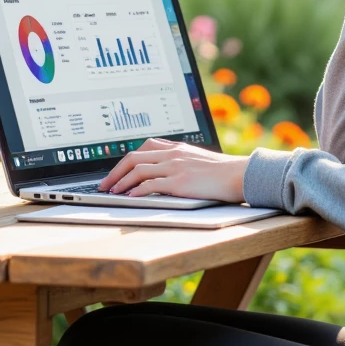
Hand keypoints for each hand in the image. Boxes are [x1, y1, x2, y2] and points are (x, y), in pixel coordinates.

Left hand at [99, 138, 249, 202]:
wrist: (239, 174)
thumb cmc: (221, 171)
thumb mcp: (197, 159)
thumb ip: (180, 161)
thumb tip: (164, 171)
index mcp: (176, 147)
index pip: (143, 148)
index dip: (125, 160)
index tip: (116, 171)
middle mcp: (172, 154)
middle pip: (133, 157)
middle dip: (115, 172)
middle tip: (105, 184)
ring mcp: (175, 166)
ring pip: (138, 170)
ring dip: (121, 182)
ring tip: (112, 193)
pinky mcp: (179, 181)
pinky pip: (150, 184)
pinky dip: (136, 191)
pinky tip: (130, 198)